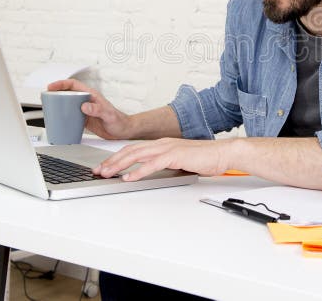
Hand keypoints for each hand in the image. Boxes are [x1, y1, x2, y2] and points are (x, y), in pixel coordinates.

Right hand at [47, 79, 128, 139]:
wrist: (123, 131)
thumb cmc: (119, 121)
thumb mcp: (108, 115)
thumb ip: (97, 109)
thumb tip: (84, 106)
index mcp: (92, 96)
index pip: (74, 85)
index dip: (61, 84)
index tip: (51, 87)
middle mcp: (87, 101)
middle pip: (68, 93)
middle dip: (56, 94)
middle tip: (46, 98)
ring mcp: (85, 110)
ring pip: (68, 104)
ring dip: (58, 106)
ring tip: (49, 109)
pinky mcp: (84, 119)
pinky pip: (71, 116)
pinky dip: (63, 117)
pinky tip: (58, 121)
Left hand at [93, 138, 231, 180]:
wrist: (223, 153)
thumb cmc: (205, 158)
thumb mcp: (179, 161)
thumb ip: (165, 164)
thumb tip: (151, 173)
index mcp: (162, 144)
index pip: (133, 149)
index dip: (117, 158)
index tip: (105, 167)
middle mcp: (162, 144)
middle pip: (130, 151)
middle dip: (112, 161)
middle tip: (98, 171)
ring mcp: (168, 148)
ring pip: (136, 155)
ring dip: (119, 165)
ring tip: (107, 173)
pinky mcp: (175, 156)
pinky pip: (152, 164)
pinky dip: (138, 171)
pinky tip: (128, 177)